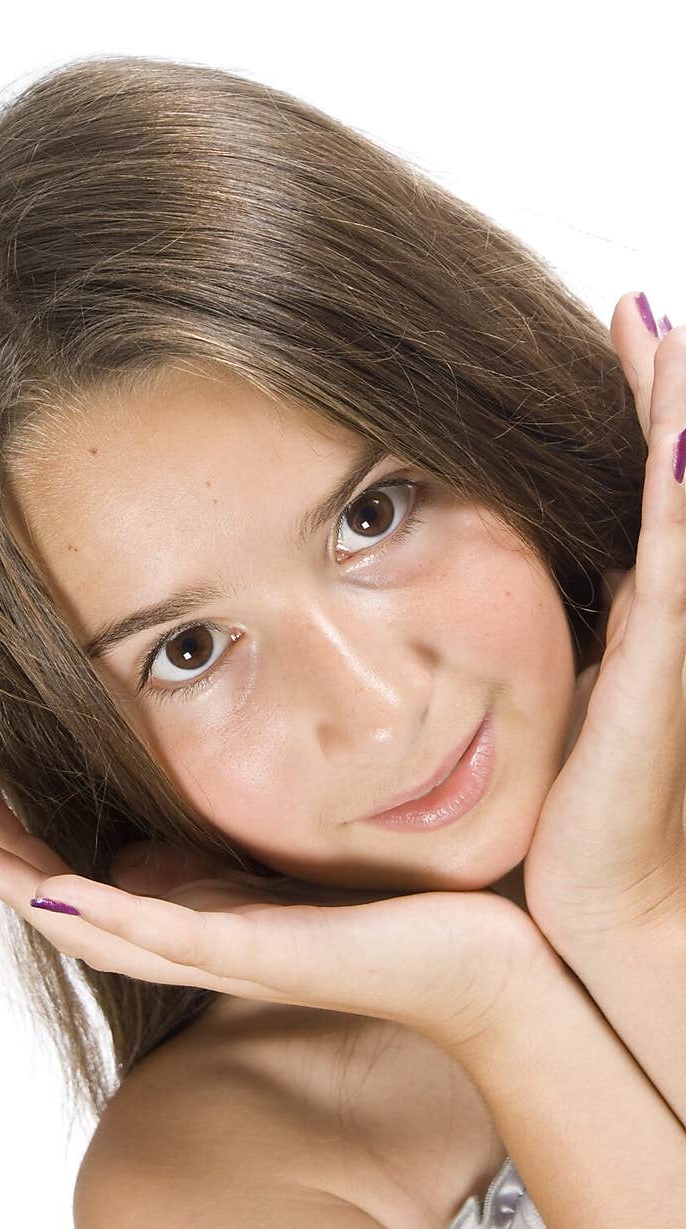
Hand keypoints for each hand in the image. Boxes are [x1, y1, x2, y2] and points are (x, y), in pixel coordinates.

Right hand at [0, 772, 552, 1056]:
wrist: (492, 968)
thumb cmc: (413, 916)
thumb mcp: (310, 869)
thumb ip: (251, 853)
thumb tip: (199, 821)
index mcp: (218, 917)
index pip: (101, 886)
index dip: (30, 849)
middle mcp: (212, 942)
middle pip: (81, 909)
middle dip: (7, 862)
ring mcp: (236, 955)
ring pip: (108, 926)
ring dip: (29, 887)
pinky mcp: (273, 957)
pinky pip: (179, 940)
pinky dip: (114, 916)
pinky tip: (60, 893)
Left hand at [523, 293, 685, 945]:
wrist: (614, 902)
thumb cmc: (593, 811)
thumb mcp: (584, 699)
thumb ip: (594, 636)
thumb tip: (568, 588)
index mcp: (651, 613)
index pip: (648, 492)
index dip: (642, 412)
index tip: (621, 335)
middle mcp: (674, 613)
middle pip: (678, 479)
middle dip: (665, 391)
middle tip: (641, 312)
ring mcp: (679, 637)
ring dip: (680, 418)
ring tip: (664, 333)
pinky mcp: (664, 670)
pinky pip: (676, 566)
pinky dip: (677, 498)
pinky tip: (677, 438)